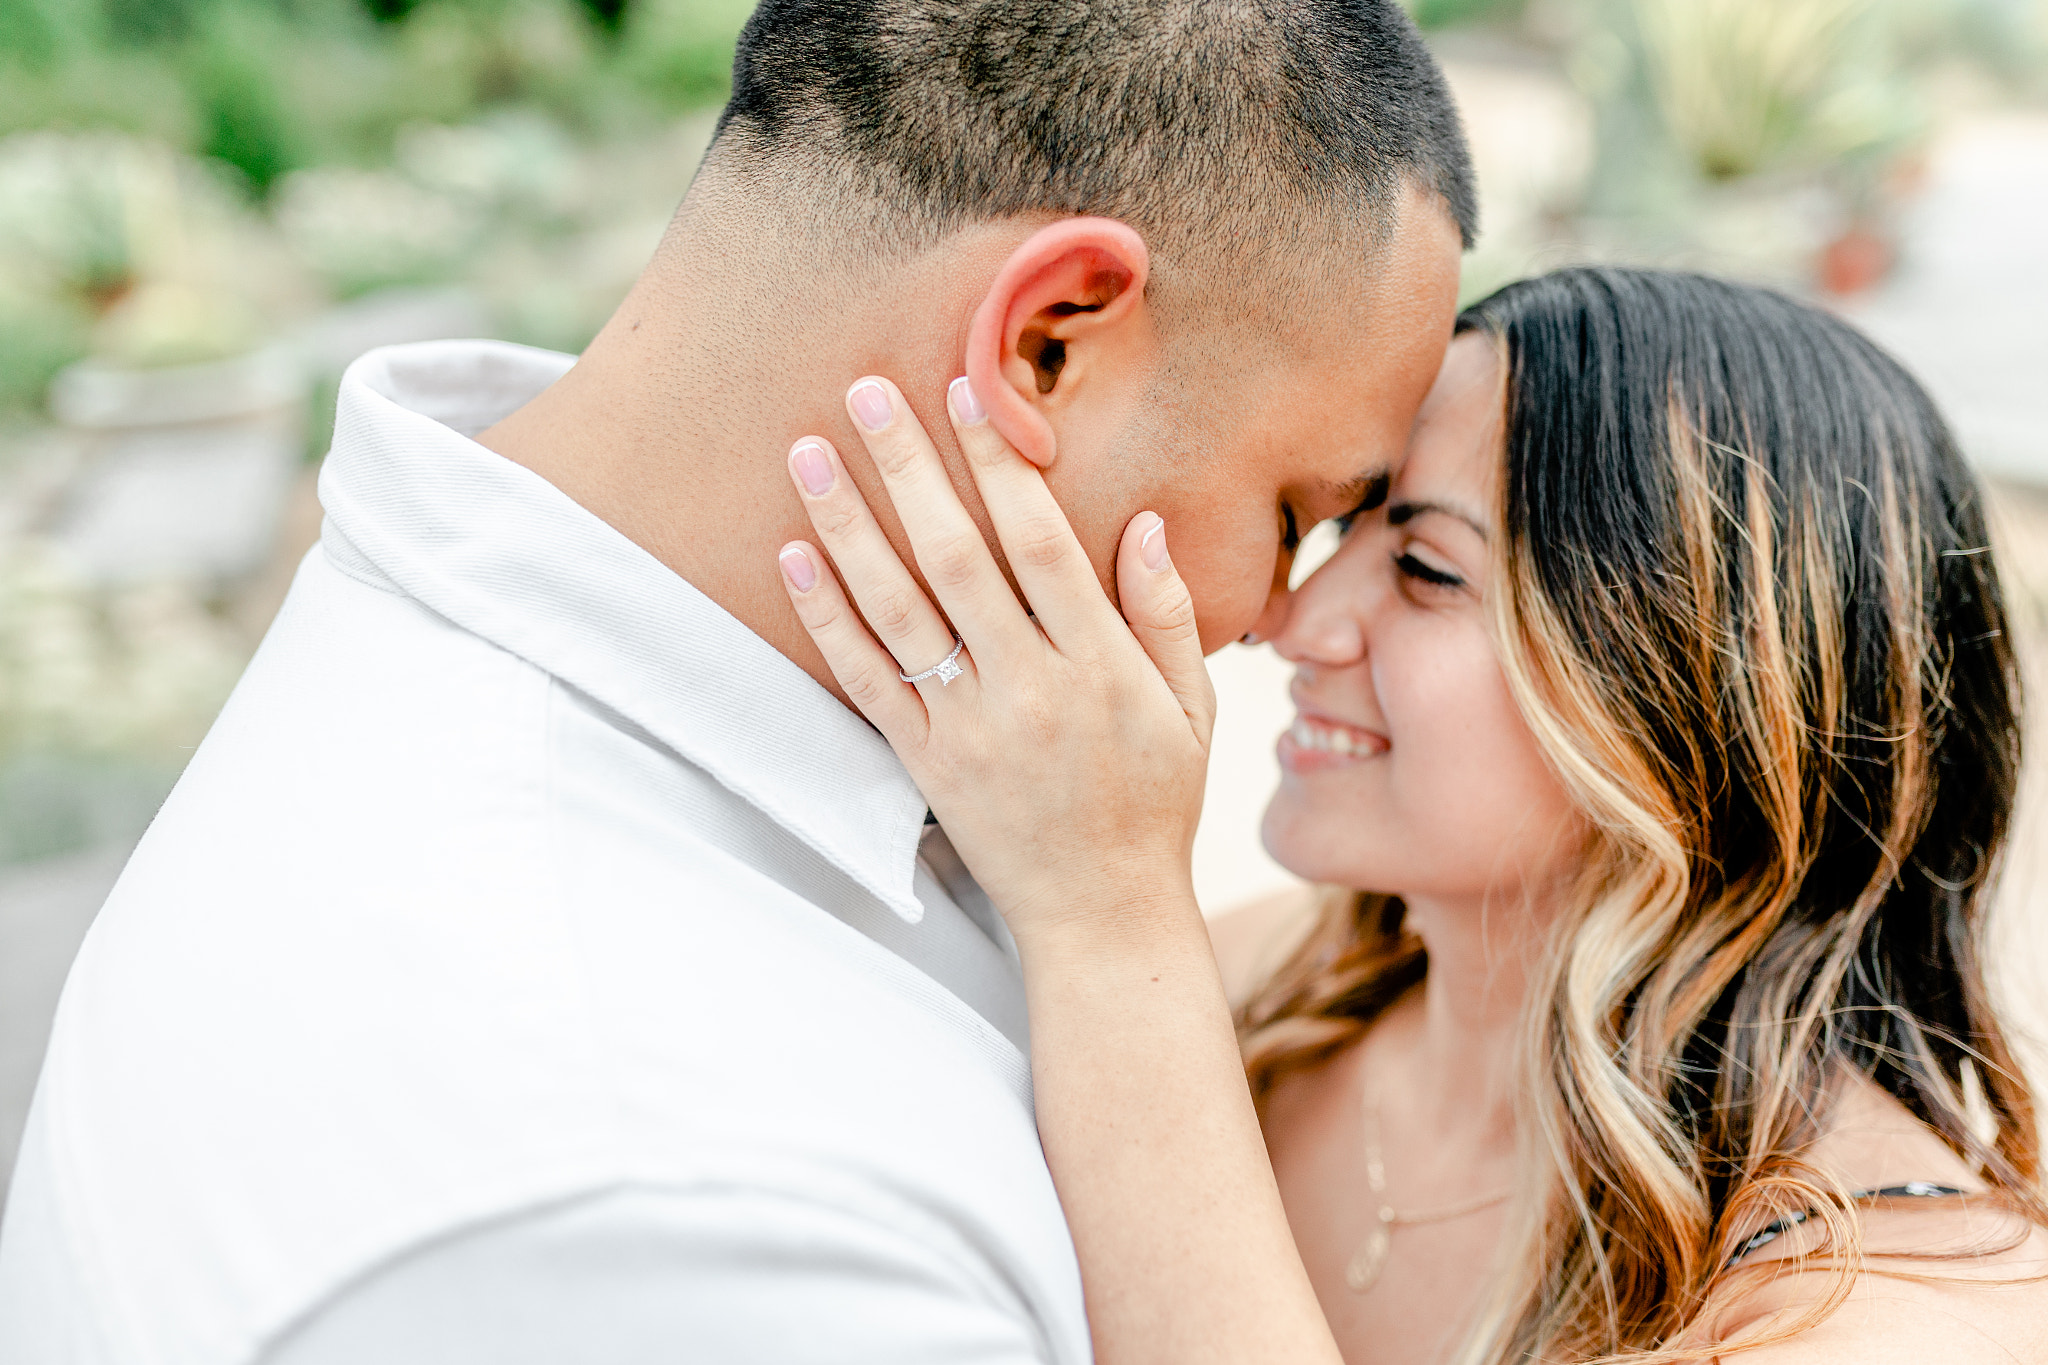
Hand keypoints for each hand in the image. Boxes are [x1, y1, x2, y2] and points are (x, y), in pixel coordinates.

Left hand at [775, 374, 1215, 946]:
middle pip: (956, 557)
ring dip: (848, 525)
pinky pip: (864, 680)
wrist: (1101, 913)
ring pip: (896, 609)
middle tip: (866, 390)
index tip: (968, 387)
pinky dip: (825, 618)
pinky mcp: (923, 762)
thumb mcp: (1192, 708)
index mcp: (1099, 665)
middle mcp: (1028, 688)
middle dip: (909, 467)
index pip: (1041, 541)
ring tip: (808, 452)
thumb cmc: (1154, 801)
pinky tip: (792, 557)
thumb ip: (1166, 614)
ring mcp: (967, 726)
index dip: (1002, 462)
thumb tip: (1144, 520)